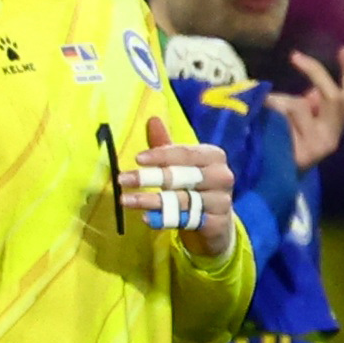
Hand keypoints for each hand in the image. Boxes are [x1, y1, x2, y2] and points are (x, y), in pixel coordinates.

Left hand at [125, 115, 241, 256]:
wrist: (216, 220)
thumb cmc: (195, 186)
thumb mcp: (182, 164)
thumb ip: (166, 146)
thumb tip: (152, 119)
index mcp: (214, 156)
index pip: (185, 153)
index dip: (161, 155)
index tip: (137, 159)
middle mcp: (222, 176)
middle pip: (182, 176)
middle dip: (149, 178)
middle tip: (121, 180)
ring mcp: (222, 201)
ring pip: (181, 200)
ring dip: (150, 200)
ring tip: (125, 201)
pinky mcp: (217, 222)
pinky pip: (187, 220)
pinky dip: (165, 219)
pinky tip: (147, 218)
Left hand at [267, 47, 343, 169]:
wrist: (269, 184)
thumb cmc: (281, 148)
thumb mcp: (298, 122)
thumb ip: (308, 105)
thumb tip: (312, 88)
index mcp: (335, 126)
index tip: (342, 49)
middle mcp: (332, 136)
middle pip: (334, 96)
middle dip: (315, 73)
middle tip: (295, 57)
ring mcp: (319, 145)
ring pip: (300, 106)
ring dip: (278, 102)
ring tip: (262, 111)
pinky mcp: (304, 153)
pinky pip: (283, 121)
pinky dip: (269, 113)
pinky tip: (259, 122)